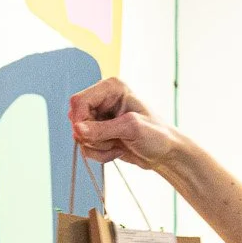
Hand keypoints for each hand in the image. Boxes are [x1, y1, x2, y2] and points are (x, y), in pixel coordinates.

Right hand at [68, 76, 182, 169]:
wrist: (166, 153)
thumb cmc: (157, 136)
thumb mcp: (132, 129)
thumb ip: (103, 129)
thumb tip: (77, 130)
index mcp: (111, 88)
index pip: (79, 101)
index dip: (80, 120)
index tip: (90, 136)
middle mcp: (103, 99)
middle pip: (76, 118)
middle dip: (91, 137)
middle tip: (112, 142)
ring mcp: (100, 117)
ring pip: (79, 135)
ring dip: (96, 147)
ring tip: (117, 146)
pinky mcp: (99, 132)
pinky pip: (85, 145)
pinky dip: (98, 153)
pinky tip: (116, 151)